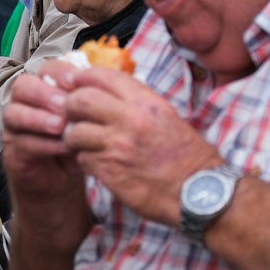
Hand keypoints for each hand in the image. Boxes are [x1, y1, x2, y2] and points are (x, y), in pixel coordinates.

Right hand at [2, 63, 85, 199]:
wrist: (61, 181)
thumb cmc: (76, 144)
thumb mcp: (87, 124)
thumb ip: (90, 109)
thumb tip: (104, 94)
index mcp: (46, 88)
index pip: (47, 69)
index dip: (60, 73)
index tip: (76, 82)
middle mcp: (25, 102)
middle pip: (23, 86)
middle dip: (43, 93)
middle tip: (64, 104)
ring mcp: (15, 126)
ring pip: (14, 112)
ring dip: (38, 118)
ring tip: (60, 126)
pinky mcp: (12, 150)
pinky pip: (22, 142)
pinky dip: (43, 143)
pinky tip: (62, 146)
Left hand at [55, 64, 218, 227]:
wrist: (199, 193)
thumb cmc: (187, 156)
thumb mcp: (166, 116)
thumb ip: (137, 102)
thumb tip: (108, 91)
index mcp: (145, 102)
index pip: (102, 76)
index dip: (83, 77)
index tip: (76, 83)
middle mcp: (130, 119)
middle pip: (80, 100)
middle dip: (70, 105)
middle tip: (71, 113)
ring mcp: (118, 146)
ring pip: (75, 131)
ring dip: (73, 136)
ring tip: (81, 141)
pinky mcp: (110, 172)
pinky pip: (83, 158)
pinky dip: (84, 159)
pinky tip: (95, 161)